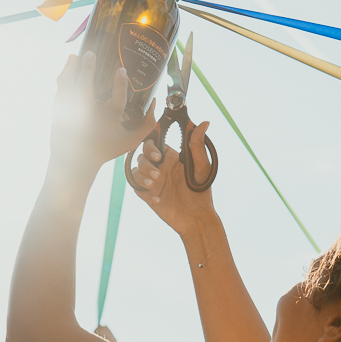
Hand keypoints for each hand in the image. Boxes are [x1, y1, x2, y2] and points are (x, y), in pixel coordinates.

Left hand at [50, 51, 156, 175]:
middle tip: (90, 54)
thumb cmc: (104, 150)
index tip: (121, 69)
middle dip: (87, 68)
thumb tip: (155, 103)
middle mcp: (88, 115)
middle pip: (85, 87)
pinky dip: (64, 76)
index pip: (118, 99)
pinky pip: (60, 89)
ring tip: (74, 56)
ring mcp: (71, 113)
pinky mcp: (58, 112)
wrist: (75, 162)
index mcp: (108, 120)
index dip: (120, 84)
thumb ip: (146, 125)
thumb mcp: (130, 141)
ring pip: (67, 84)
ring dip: (70, 67)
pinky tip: (68, 68)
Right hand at [130, 122, 215, 236]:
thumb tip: (204, 123)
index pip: (154, 143)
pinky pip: (137, 188)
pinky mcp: (148, 195)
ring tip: (155, 186)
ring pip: (136, 171)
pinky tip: (158, 200)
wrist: (196, 218)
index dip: (150, 146)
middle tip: (158, 174)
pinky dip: (144, 193)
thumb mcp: (202, 167)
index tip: (157, 155)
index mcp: (171, 157)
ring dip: (142, 177)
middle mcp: (160, 167)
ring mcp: (153, 181)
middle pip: (141, 156)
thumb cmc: (202, 192)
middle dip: (146, 163)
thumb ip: (198, 145)